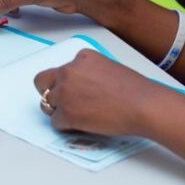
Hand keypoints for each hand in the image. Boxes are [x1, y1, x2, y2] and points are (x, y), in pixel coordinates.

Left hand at [34, 49, 156, 135]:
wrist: (142, 105)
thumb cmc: (134, 90)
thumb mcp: (107, 67)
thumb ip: (88, 72)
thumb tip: (81, 87)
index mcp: (81, 57)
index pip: (61, 69)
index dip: (66, 82)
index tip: (74, 91)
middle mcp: (69, 71)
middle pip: (42, 81)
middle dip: (48, 92)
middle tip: (60, 103)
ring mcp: (66, 92)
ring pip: (47, 103)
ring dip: (58, 111)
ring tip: (76, 117)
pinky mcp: (67, 113)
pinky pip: (55, 122)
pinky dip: (65, 126)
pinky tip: (80, 126)